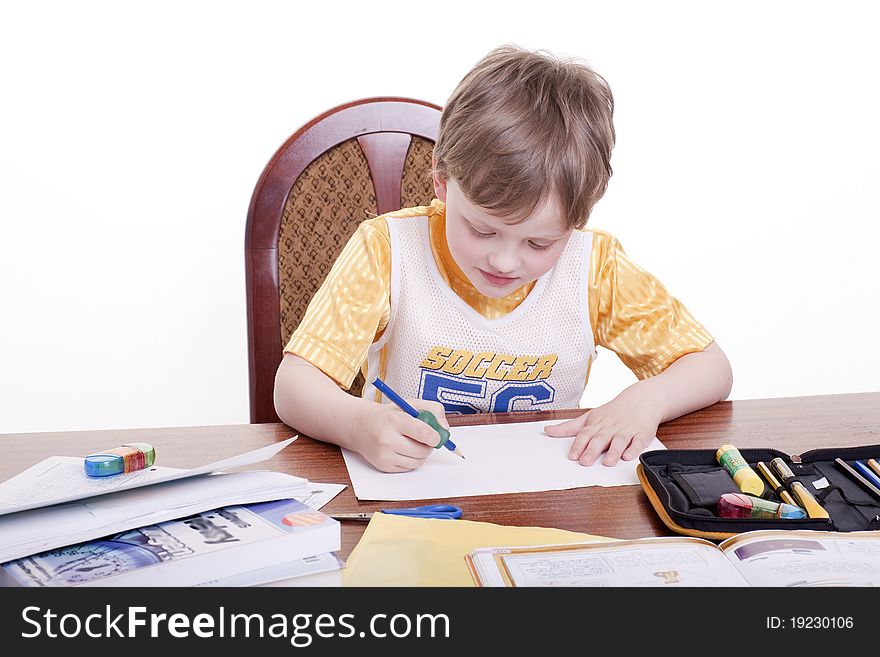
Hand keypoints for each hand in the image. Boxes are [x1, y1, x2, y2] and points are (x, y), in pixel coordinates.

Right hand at [352, 398, 449, 472]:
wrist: (361, 425)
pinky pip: (408, 468)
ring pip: (417, 462)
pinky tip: (403, 450)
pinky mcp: (383, 466)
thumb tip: (445, 429)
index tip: (436, 435)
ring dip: (421, 454)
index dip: (435, 437)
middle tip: (424, 438)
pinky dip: (411, 460)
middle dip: (429, 446)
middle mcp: (387, 438)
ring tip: (412, 443)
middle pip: (422, 451)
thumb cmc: (389, 415)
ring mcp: (384, 454)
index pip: (424, 433)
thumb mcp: (410, 404)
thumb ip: (433, 410)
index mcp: (395, 420)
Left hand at [543, 386, 662, 465]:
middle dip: (592, 450)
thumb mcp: (589, 416)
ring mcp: (627, 430)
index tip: (572, 456)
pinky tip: (629, 456)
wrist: (642, 399)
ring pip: (620, 440)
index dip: (578, 445)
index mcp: (597, 423)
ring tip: (607, 462)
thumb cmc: (612, 411)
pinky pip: (638, 441)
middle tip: (585, 462)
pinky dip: (634, 449)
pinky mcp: (642, 433)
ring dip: (614, 451)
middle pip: (601, 438)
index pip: (585, 434)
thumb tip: (547, 431)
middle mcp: (611, 427)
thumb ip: (569, 427)